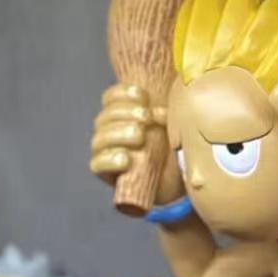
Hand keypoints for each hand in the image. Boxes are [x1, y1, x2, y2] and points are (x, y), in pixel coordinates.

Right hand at [90, 83, 180, 200]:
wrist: (180, 183)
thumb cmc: (175, 150)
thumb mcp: (174, 128)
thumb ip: (167, 115)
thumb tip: (161, 110)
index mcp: (123, 115)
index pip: (111, 98)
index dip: (122, 93)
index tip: (143, 96)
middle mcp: (110, 131)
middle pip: (105, 117)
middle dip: (125, 113)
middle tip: (146, 117)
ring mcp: (106, 152)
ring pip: (100, 138)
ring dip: (119, 134)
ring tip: (139, 136)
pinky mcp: (106, 174)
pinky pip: (97, 165)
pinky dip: (109, 160)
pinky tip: (125, 159)